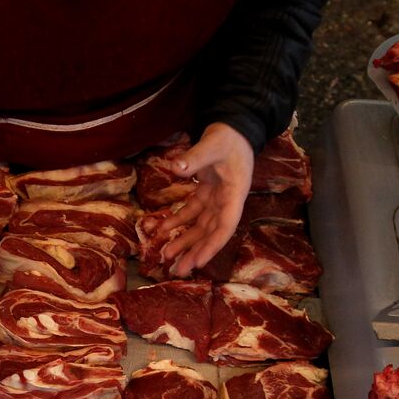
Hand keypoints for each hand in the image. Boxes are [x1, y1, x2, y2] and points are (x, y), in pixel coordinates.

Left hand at [158, 123, 253, 276]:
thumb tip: (174, 168)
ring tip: (167, 257)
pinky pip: (192, 211)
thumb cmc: (228, 136)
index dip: (213, 246)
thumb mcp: (213, 144)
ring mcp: (217, 198)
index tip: (199, 263)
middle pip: (211, 232)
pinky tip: (163, 228)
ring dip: (185, 241)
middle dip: (195, 252)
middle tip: (178, 271)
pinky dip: (178, 220)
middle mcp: (227, 201)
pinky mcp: (207, 192)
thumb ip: (195, 157)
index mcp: (234, 194)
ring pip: (200, 226)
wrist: (235, 127)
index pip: (225, 226)